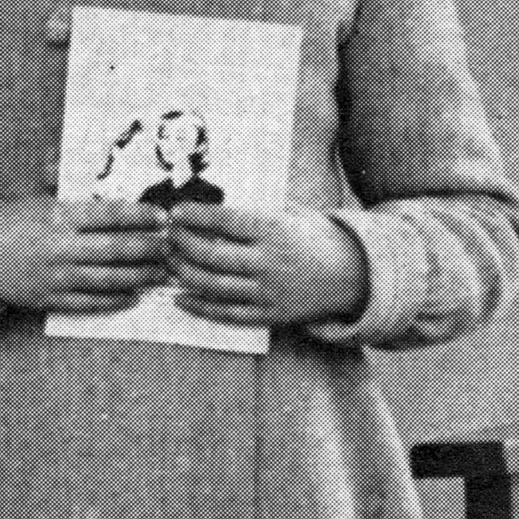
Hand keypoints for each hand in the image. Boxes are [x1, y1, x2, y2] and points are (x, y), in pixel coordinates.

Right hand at [0, 194, 179, 316]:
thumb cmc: (12, 220)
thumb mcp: (38, 197)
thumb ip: (63, 180)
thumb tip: (82, 155)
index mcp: (59, 216)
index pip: (109, 214)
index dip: (140, 216)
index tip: (163, 216)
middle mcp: (60, 247)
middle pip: (116, 249)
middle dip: (150, 248)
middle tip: (172, 246)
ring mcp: (55, 276)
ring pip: (108, 279)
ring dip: (140, 276)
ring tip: (162, 273)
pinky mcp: (49, 299)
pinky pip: (90, 303)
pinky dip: (115, 300)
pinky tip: (133, 295)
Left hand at [161, 200, 367, 333]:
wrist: (352, 276)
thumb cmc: (313, 237)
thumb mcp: (292, 213)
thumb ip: (256, 210)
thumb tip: (210, 203)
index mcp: (275, 230)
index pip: (225, 222)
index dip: (195, 217)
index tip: (174, 213)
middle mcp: (270, 262)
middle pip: (212, 255)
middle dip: (181, 245)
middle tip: (166, 237)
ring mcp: (269, 292)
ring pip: (213, 286)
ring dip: (184, 274)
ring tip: (168, 262)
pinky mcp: (270, 316)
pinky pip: (226, 314)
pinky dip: (199, 307)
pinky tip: (180, 298)